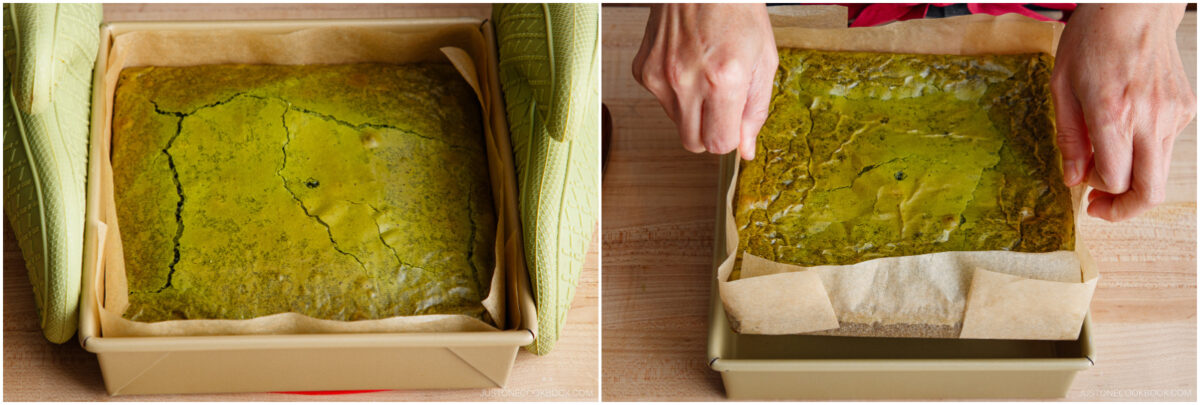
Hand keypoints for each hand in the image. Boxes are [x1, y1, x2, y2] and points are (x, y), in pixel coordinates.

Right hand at [632, 3, 777, 159]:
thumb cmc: (737, 12)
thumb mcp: (764, 60)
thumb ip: (755, 110)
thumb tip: (746, 148)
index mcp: (724, 79)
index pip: (719, 144)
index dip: (729, 138)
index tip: (733, 123)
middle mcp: (687, 81)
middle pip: (693, 143)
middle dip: (708, 132)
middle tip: (720, 105)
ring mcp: (660, 75)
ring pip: (676, 122)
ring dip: (692, 109)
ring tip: (704, 74)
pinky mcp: (643, 69)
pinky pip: (660, 100)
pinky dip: (674, 91)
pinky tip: (686, 64)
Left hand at [1052, 4, 1195, 220]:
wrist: (1134, 8)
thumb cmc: (1092, 41)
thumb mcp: (1062, 87)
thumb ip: (1069, 138)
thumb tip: (1073, 179)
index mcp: (1113, 114)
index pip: (1114, 180)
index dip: (1097, 194)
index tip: (1084, 192)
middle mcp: (1149, 118)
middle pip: (1150, 190)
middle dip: (1124, 210)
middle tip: (1101, 207)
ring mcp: (1173, 114)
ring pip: (1160, 171)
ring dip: (1134, 181)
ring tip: (1108, 169)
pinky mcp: (1186, 109)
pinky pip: (1166, 146)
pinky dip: (1145, 153)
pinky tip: (1126, 135)